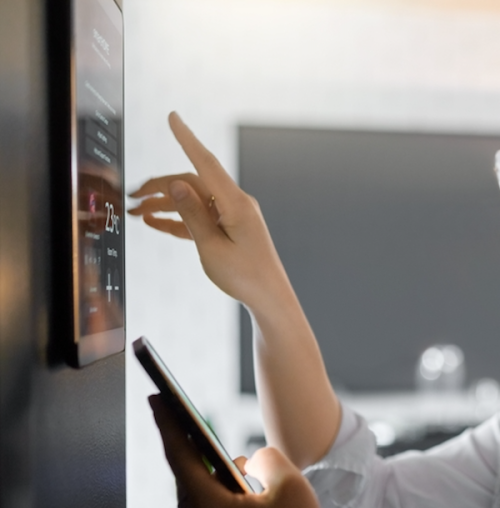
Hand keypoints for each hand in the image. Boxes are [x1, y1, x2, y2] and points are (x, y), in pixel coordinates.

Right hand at [127, 112, 291, 311]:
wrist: (268, 297)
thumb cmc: (245, 275)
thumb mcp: (211, 246)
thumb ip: (192, 214)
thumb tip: (177, 183)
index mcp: (235, 203)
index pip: (205, 163)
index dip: (187, 139)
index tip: (172, 117)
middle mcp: (236, 204)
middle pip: (192, 183)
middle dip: (160, 187)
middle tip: (131, 197)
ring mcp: (233, 215)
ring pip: (193, 200)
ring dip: (165, 204)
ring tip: (136, 212)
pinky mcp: (230, 227)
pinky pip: (200, 217)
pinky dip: (179, 219)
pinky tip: (155, 222)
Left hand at [149, 395, 347, 507]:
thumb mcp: (291, 486)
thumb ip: (266, 458)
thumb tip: (251, 460)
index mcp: (207, 507)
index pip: (179, 454)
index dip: (168, 421)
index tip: (156, 397)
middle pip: (189, 474)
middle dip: (193, 445)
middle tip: (184, 415)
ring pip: (204, 495)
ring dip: (216, 473)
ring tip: (229, 456)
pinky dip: (224, 495)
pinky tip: (244, 490)